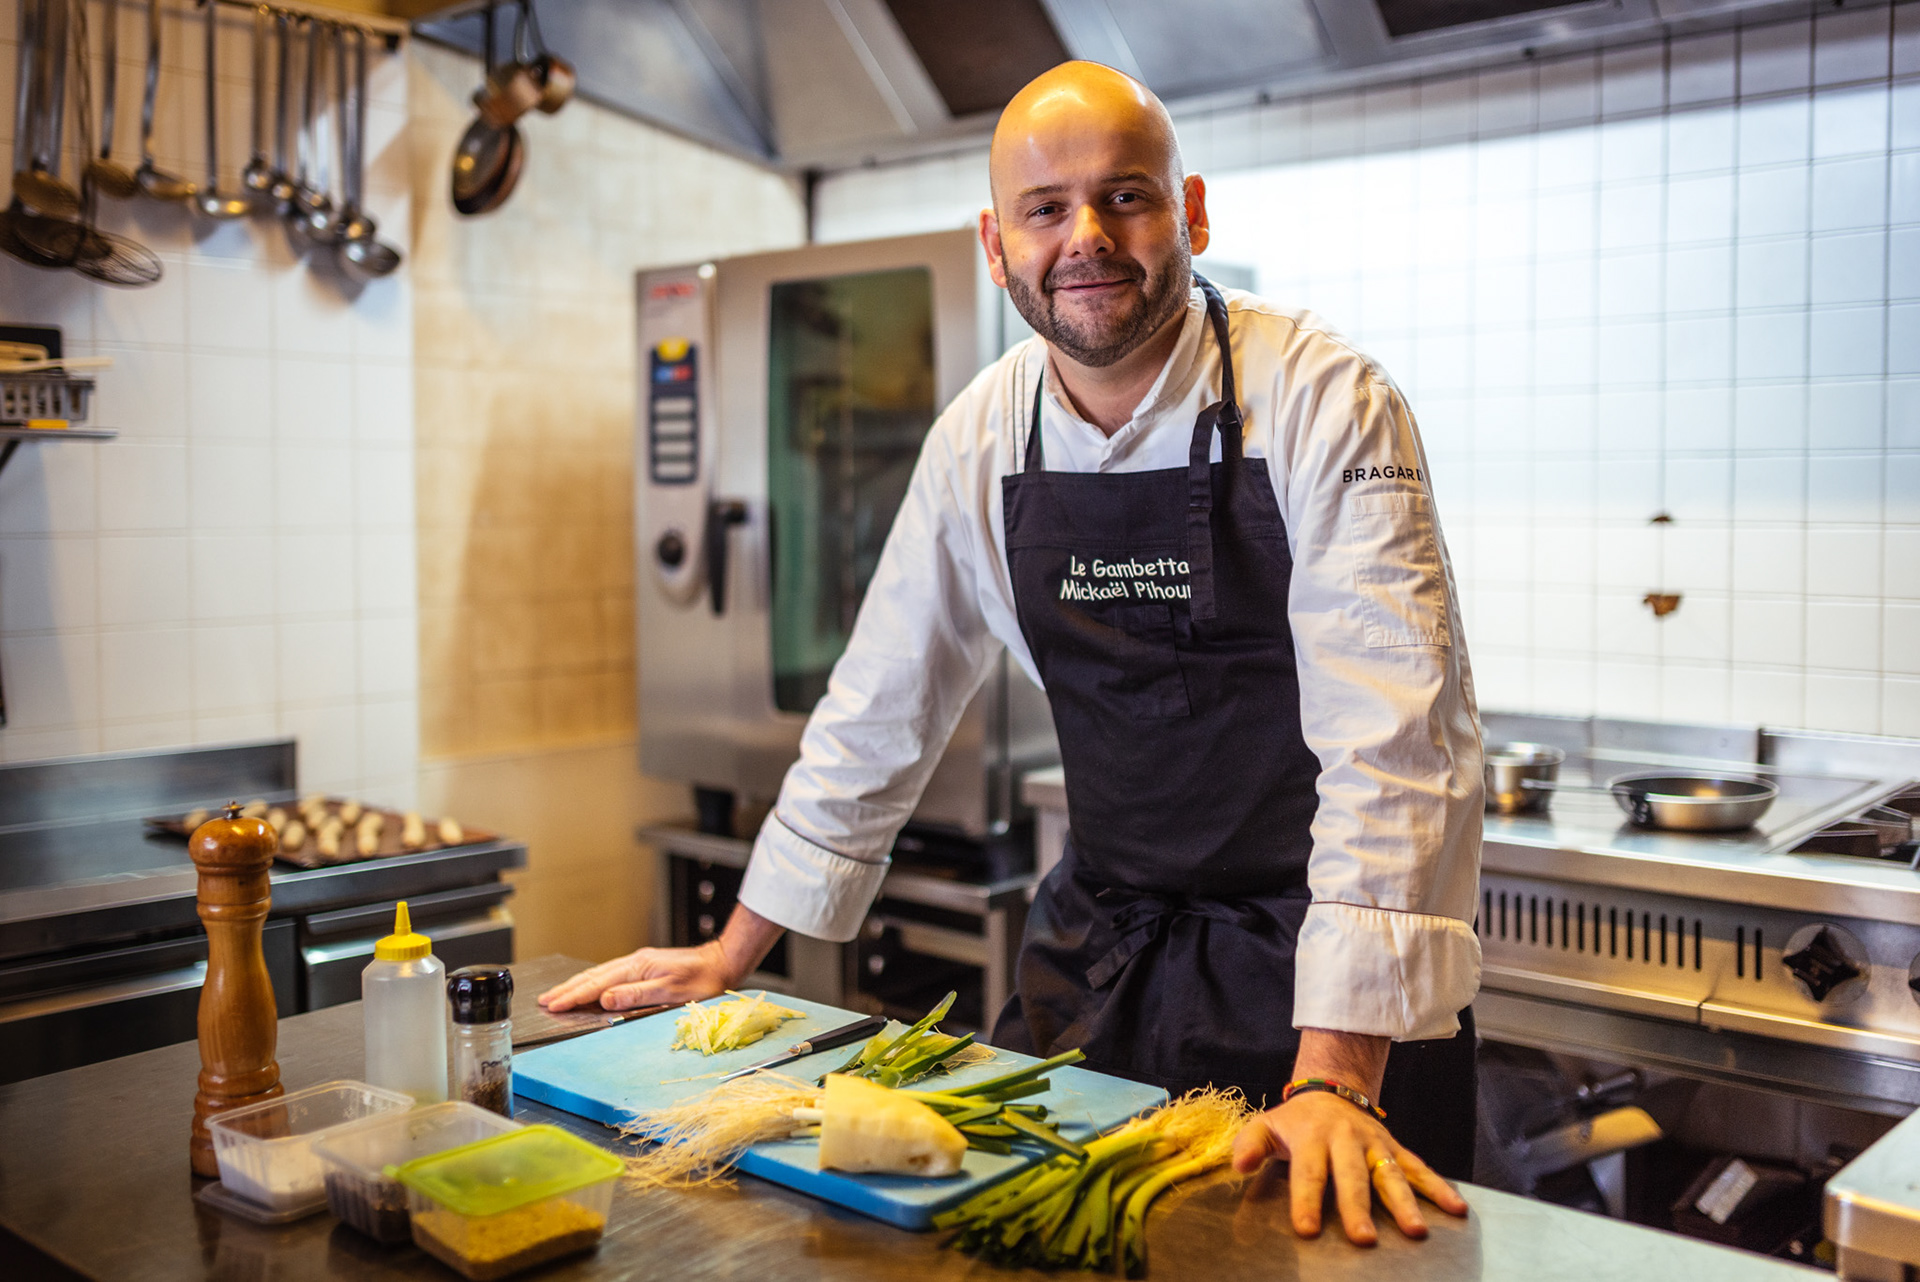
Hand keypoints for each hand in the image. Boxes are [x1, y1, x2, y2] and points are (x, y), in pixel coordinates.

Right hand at [536, 941, 736, 1012]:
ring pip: (599, 974)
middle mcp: (634, 962)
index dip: (573, 996)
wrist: (721, 962)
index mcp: (637, 967)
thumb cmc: (702, 980)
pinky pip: (610, 974)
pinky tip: (589, 987)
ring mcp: (638, 963)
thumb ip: (636, 995)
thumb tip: (604, 1000)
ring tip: (558, 994)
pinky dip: (593, 982)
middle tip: (544, 1001)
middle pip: (592, 977)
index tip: (553, 1005)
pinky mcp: (644, 966)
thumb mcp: (670, 991)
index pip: (597, 985)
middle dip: (566, 989)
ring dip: (576, 985)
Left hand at [1230, 1091, 1467, 1245]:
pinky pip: (1419, 1167)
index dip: (1307, 1201)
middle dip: (1358, 1208)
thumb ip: (1251, 1144)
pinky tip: (1456, 1209)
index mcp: (1312, 1136)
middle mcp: (1347, 1139)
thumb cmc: (1296, 1121)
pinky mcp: (1395, 1148)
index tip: (1308, 1230)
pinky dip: (1438, 1187)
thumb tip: (1238, 1166)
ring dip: (1405, 1203)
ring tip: (1416, 1232)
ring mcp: (1375, 1143)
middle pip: (1352, 1177)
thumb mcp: (1266, 1124)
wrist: (1332, 1089)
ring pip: (1391, 1173)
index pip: (1308, 1172)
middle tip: (1363, 1240)